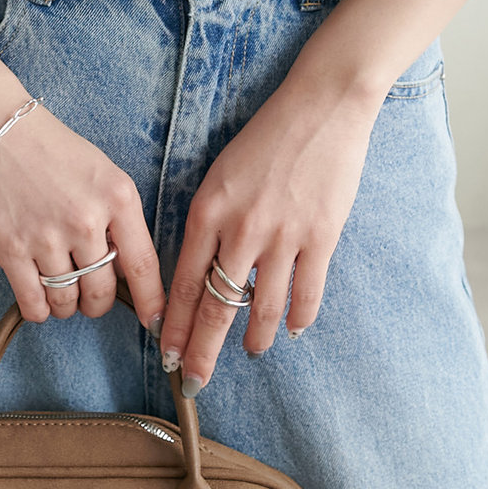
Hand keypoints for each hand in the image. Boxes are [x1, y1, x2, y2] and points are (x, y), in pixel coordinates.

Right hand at [0, 98, 168, 331]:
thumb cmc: (50, 147)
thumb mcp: (102, 171)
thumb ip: (118, 217)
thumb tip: (126, 269)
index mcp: (116, 197)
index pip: (142, 265)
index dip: (151, 302)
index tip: (154, 323)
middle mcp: (86, 220)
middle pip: (101, 292)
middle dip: (97, 302)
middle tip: (90, 294)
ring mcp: (46, 237)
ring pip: (67, 301)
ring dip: (67, 305)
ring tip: (61, 288)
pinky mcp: (10, 249)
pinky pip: (34, 303)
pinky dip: (40, 310)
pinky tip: (40, 298)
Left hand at [157, 75, 383, 392]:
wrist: (320, 107)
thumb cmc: (265, 135)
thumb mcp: (220, 173)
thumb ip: (209, 221)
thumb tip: (200, 270)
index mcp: (209, 209)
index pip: (183, 283)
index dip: (174, 325)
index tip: (166, 354)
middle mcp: (241, 229)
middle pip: (216, 307)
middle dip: (202, 350)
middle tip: (194, 382)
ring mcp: (283, 236)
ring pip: (261, 308)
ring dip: (252, 339)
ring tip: (249, 353)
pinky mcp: (321, 238)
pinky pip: (306, 294)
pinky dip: (297, 318)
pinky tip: (290, 329)